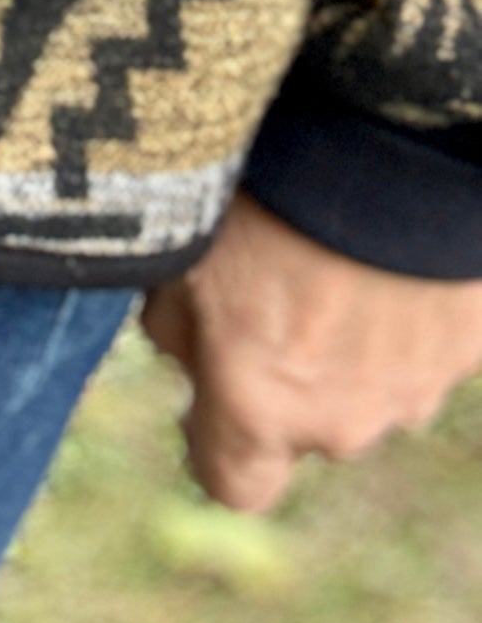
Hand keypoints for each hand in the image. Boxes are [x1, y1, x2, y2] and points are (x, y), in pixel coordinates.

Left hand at [143, 190, 481, 510]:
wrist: (396, 137)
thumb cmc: (270, 188)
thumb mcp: (182, 247)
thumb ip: (172, 324)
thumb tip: (182, 351)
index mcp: (262, 408)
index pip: (234, 485)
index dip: (215, 442)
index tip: (206, 392)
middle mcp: (344, 421)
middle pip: (305, 425)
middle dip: (285, 373)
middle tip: (271, 281)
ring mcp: (416, 387)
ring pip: (370, 385)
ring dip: (350, 341)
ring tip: (331, 247)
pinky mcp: (471, 344)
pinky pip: (425, 342)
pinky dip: (404, 307)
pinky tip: (383, 238)